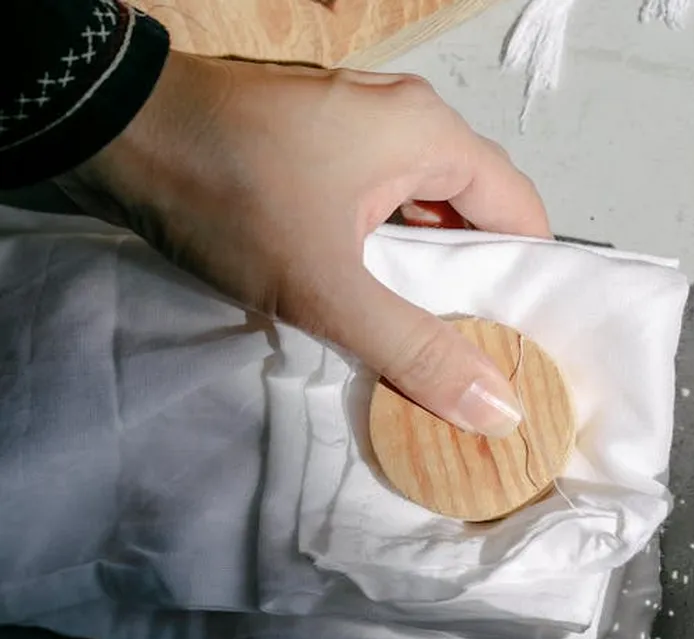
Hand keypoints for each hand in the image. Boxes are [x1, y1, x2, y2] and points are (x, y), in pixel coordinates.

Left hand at [64, 52, 549, 437]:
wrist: (109, 129)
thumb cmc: (224, 193)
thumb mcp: (326, 288)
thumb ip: (417, 351)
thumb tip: (499, 408)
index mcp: (432, 134)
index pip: (521, 212)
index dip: (527, 284)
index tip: (519, 348)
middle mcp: (408, 117)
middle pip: (475, 209)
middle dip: (474, 283)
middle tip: (470, 354)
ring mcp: (361, 122)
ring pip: (424, 205)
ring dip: (425, 268)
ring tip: (422, 335)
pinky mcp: (321, 138)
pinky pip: (381, 196)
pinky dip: (385, 245)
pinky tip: (368, 293)